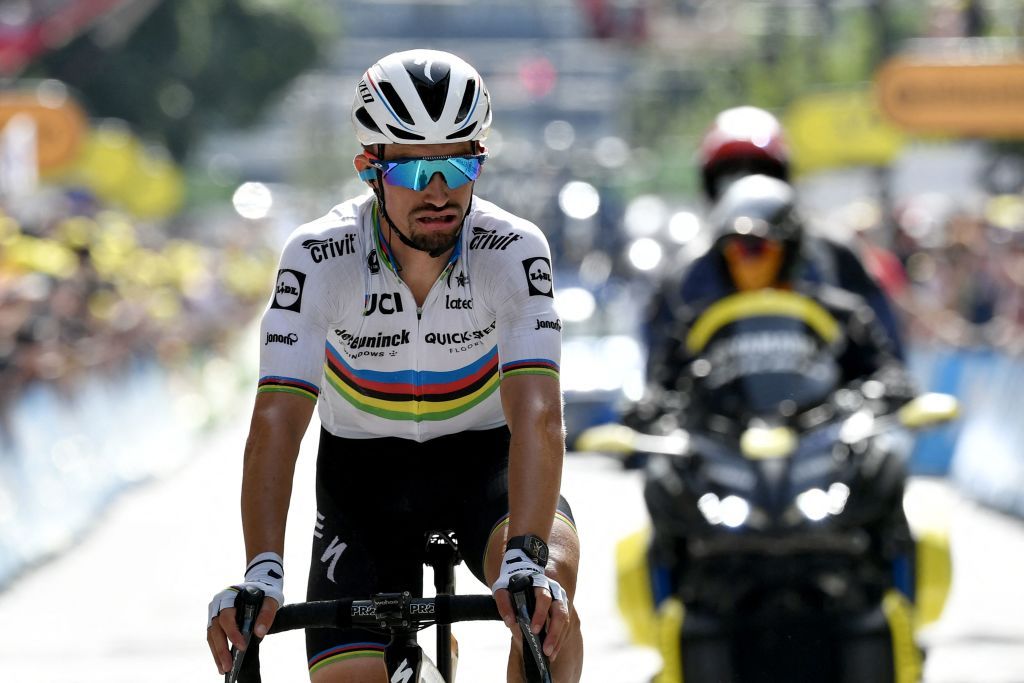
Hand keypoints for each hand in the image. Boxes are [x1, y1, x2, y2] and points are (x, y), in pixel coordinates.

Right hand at [206, 552, 283, 674]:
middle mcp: (217, 604)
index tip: (242, 646)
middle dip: (221, 649)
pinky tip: (222, 663)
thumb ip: (266, 614)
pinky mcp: (215, 621)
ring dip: (217, 653)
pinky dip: (217, 651)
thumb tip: (259, 633)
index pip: (227, 616)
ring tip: (224, 669)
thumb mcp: (271, 599)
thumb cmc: (265, 591)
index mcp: (229, 596)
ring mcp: (214, 613)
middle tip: (229, 666)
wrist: (259, 584)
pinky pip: (213, 638)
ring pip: (212, 636)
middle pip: (215, 629)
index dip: (232, 632)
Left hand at [491, 549, 570, 658]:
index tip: (534, 630)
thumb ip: (504, 604)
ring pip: (565, 620)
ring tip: (549, 655)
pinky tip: (553, 651)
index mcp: (540, 584)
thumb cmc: (512, 584)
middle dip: (554, 633)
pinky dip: (560, 639)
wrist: (524, 572)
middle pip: (560, 612)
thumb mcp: (502, 590)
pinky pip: (565, 625)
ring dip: (558, 639)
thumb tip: (510, 621)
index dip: (540, 614)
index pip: (543, 599)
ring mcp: (561, 599)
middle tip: (546, 650)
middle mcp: (555, 591)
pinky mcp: (563, 608)